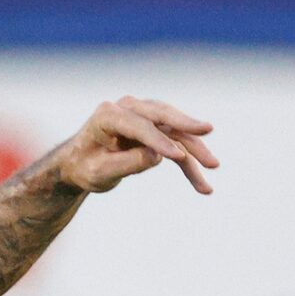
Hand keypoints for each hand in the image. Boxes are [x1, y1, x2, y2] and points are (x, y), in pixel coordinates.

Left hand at [53, 98, 216, 196]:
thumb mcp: (99, 172)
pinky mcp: (156, 131)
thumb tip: (158, 155)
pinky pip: (177, 145)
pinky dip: (190, 163)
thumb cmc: (85, 167)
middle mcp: (127, 109)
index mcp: (107, 115)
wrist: (79, 166)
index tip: (178, 157)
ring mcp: (144, 118)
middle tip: (209, 129)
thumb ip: (126, 163)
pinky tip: (202, 186)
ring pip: (175, 131)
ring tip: (214, 166)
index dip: (158, 140)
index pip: (138, 125)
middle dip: (187, 125)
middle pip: (162, 115)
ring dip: (195, 149)